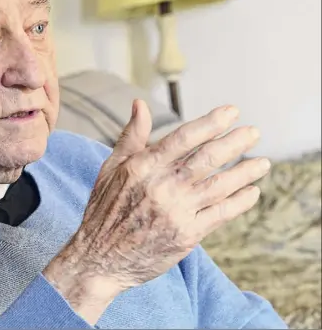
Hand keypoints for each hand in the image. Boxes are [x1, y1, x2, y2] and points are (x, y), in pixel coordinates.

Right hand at [43, 100, 269, 324]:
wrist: (100, 257)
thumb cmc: (104, 209)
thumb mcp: (111, 168)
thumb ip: (131, 136)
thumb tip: (139, 104)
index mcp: (142, 167)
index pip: (183, 138)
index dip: (210, 123)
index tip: (231, 112)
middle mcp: (161, 187)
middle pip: (207, 159)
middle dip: (235, 143)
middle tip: (254, 132)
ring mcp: (176, 212)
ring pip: (219, 186)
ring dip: (245, 172)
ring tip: (263, 162)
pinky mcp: (186, 235)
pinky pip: (220, 214)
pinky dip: (239, 202)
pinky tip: (251, 192)